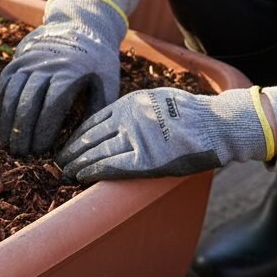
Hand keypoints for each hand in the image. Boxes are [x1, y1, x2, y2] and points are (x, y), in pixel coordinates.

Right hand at [0, 0, 125, 155]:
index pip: (51, 105)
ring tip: (7, 143)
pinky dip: (1, 105)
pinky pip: (4, 83)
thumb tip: (85, 139)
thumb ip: (98, 109)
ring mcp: (28, 60)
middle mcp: (45, 64)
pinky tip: (2, 123)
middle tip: (20, 154)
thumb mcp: (108, 81)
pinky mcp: (17, 59)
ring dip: (7, 120)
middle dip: (22, 131)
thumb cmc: (98, 60)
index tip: (41, 150)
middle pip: (27, 101)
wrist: (81, 24)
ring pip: (11, 93)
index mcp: (70, 71)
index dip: (43, 130)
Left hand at [57, 86, 272, 183]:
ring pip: (96, 151)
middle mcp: (129, 118)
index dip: (77, 135)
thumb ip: (135, 110)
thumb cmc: (192, 115)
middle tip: (57, 162)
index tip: (66, 145)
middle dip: (72, 150)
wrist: (219, 125)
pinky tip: (82, 176)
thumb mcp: (158, 99)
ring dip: (78, 163)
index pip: (93, 120)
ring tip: (65, 172)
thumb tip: (118, 123)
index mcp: (130, 103)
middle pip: (90, 136)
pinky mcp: (146, 159)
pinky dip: (93, 171)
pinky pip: (112, 165)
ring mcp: (137, 138)